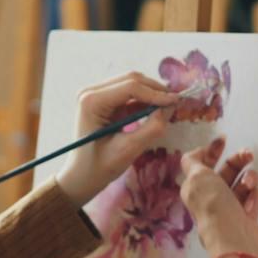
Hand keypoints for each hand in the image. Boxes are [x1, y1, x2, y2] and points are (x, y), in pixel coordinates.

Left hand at [54, 73, 179, 205]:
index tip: (177, 102)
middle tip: (176, 103)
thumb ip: (151, 128)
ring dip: (151, 95)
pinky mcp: (104, 102)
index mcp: (91, 101)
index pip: (130, 87)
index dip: (156, 93)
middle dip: (155, 90)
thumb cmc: (99, 167)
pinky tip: (156, 112)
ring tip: (168, 108)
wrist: (81, 177)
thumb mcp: (128, 150)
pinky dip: (144, 101)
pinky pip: (129, 95)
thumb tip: (169, 108)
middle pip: (131, 80)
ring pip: (132, 85)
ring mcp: (96, 95)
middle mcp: (91, 92)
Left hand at [178, 136, 257, 257]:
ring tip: (249, 185)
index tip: (223, 140)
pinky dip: (254, 198)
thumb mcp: (197, 176)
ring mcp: (229, 207)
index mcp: (195, 186)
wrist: (233, 236)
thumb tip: (193, 155)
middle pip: (226, 171)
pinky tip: (251, 204)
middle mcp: (210, 196)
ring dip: (248, 180)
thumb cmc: (213, 205)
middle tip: (248, 154)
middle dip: (237, 161)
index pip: (201, 163)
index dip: (211, 150)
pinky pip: (253, 198)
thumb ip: (193, 162)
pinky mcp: (245, 216)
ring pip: (242, 183)